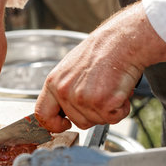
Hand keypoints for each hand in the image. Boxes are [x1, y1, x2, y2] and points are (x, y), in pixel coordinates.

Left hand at [35, 1, 165, 131]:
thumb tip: (61, 113)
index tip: (65, 124)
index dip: (54, 125)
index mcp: (53, 83)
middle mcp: (65, 92)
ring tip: (110, 87)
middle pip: (78, 122)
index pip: (43, 114)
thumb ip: (63, 91)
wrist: (122, 41)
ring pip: (97, 121)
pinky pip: (114, 118)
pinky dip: (121, 108)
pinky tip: (120, 91)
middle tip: (102, 91)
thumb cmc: (100, 53)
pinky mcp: (103, 103)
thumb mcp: (70, 70)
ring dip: (108, 109)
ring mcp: (83, 99)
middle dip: (93, 113)